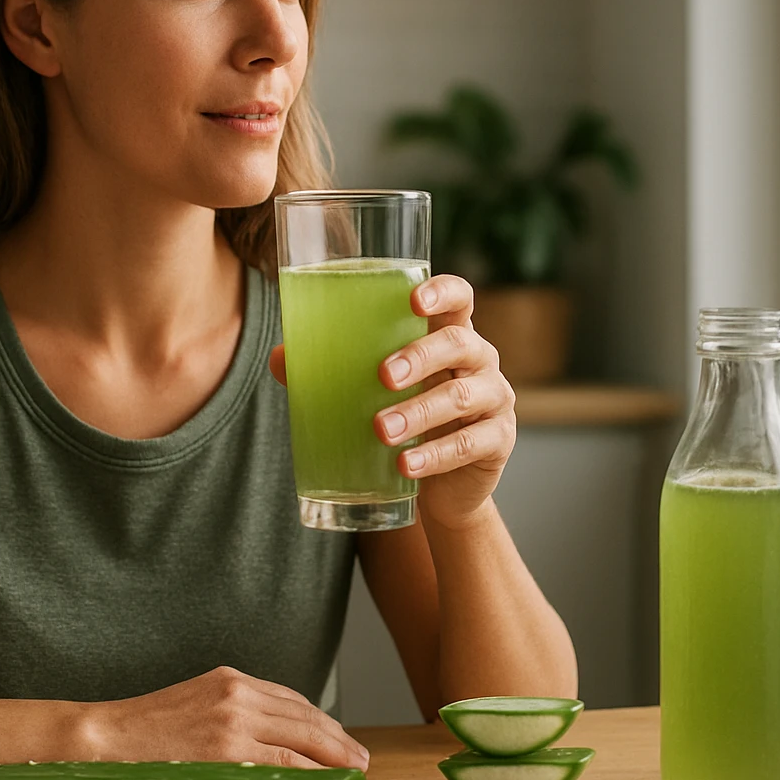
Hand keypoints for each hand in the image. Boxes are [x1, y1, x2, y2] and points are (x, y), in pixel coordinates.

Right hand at [89, 666, 368, 770]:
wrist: (102, 737)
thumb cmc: (144, 730)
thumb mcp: (194, 703)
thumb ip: (230, 712)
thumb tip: (265, 739)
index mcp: (230, 679)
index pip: (291, 700)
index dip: (322, 721)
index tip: (339, 738)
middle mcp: (238, 692)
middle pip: (306, 716)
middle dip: (338, 739)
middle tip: (359, 759)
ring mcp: (234, 719)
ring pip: (302, 737)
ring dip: (334, 755)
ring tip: (353, 772)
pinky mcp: (227, 747)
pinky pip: (284, 761)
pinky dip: (311, 771)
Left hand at [268, 274, 516, 530]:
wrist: (441, 488)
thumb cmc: (405, 417)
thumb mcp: (375, 391)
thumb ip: (332, 370)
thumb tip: (280, 358)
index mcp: (449, 335)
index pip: (460, 298)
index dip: (443, 292)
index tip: (413, 298)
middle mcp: (479, 360)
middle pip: (460, 342)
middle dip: (420, 356)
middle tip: (382, 376)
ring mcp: (494, 400)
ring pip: (461, 396)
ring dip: (419, 412)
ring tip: (381, 430)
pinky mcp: (498, 441)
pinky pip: (471, 444)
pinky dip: (434, 456)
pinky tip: (405, 466)